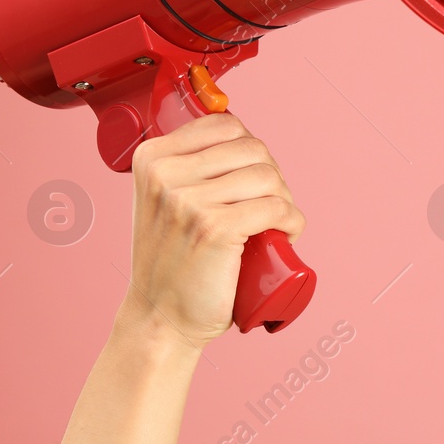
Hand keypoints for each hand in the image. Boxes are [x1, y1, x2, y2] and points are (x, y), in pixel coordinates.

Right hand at [115, 113, 305, 349]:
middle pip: (253, 148)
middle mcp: (165, 174)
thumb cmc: (173, 260)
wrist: (160, 318)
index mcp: (152, 158)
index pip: (226, 125)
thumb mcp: (165, 199)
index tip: (254, 179)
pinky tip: (285, 234)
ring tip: (274, 223)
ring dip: (285, 200)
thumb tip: (242, 139)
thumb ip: (188, 166)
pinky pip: (276, 207)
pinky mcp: (215, 228)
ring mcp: (188, 201)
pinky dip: (292, 220)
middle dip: (273, 176)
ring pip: (268, 176)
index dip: (252, 151)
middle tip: (269, 207)